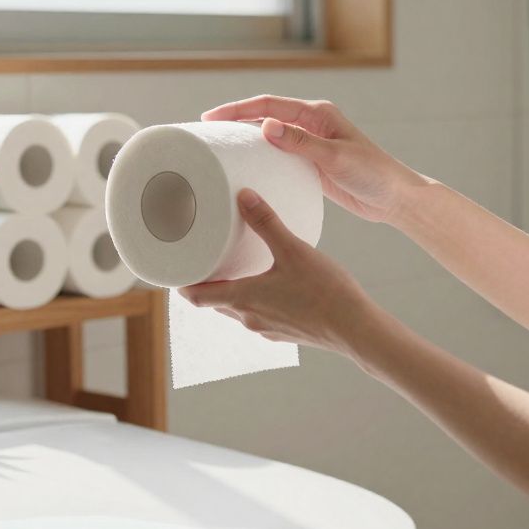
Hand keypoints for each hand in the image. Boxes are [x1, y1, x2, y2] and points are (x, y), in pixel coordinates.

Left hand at [178, 189, 394, 360]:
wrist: (356, 329)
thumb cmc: (324, 291)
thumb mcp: (293, 249)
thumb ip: (267, 222)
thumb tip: (244, 196)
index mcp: (242, 299)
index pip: (196, 296)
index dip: (180, 283)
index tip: (172, 268)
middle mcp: (248, 318)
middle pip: (214, 302)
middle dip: (204, 282)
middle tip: (199, 259)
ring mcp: (267, 328)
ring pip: (236, 309)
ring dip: (229, 291)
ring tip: (231, 266)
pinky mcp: (285, 332)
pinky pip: (259, 314)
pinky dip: (253, 299)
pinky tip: (267, 284)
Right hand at [202, 95, 429, 223]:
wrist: (395, 198)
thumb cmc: (373, 173)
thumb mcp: (335, 157)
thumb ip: (301, 143)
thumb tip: (266, 126)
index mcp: (317, 114)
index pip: (269, 105)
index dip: (238, 110)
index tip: (212, 118)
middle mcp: (311, 124)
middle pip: (264, 116)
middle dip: (235, 120)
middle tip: (206, 131)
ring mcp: (310, 144)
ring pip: (269, 137)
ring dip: (245, 139)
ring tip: (218, 148)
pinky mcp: (311, 164)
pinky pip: (279, 157)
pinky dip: (260, 159)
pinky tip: (245, 169)